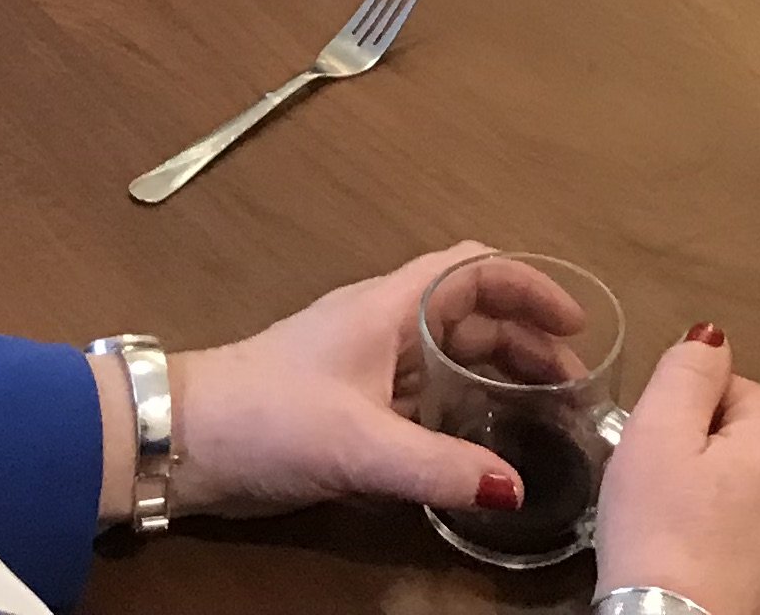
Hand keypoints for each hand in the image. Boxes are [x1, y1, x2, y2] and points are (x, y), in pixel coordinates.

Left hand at [159, 244, 553, 519]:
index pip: (472, 268)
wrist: (184, 441)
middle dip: (525, 339)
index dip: (528, 284)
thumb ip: (438, 467)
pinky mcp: (352, 406)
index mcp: (388, 307)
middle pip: (470, 314)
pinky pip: (426, 396)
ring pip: (450, 356)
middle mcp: (383, 326)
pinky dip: (465, 410)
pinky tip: (487, 446)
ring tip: (545, 415)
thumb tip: (515, 490)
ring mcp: (366, 366)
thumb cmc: (270, 417)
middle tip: (575, 386)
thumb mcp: (360, 445)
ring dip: (498, 375)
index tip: (575, 324)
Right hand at [594, 327, 759, 614]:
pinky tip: (718, 572)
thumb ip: (687, 372)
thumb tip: (713, 336)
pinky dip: (751, 554)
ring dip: (735, 506)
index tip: (659, 457)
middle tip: (667, 498)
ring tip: (690, 539)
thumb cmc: (661, 535)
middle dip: (713, 461)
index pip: (735, 392)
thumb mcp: (654, 435)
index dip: (688, 417)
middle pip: (754, 446)